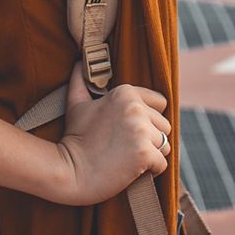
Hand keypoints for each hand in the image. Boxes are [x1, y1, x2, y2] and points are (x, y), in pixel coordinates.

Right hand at [55, 61, 170, 205]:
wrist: (69, 171)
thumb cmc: (74, 139)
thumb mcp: (76, 105)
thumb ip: (81, 81)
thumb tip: (79, 62)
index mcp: (125, 93)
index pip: (160, 103)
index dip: (147, 119)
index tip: (128, 130)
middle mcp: (136, 108)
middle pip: (164, 126)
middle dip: (150, 139)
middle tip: (125, 147)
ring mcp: (141, 131)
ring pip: (166, 145)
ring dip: (152, 155)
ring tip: (128, 158)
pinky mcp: (144, 153)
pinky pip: (162, 164)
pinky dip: (151, 171)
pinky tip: (131, 170)